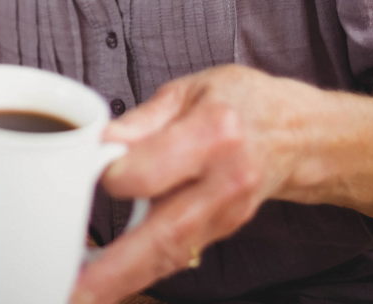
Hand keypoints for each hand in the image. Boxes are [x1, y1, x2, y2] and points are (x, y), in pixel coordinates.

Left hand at [71, 65, 309, 303]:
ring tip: (80, 294)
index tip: (82, 167)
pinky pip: (178, 255)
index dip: (111, 173)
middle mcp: (225, 182)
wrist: (296, 133)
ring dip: (123, 280)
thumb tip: (99, 140)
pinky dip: (140, 271)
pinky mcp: (223, 232)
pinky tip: (106, 282)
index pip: (151, 170)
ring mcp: (227, 214)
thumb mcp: (189, 90)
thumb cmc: (238, 101)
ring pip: (171, 255)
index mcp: (214, 132)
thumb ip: (142, 119)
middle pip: (165, 233)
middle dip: (116, 268)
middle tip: (76, 288)